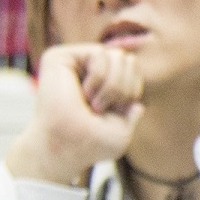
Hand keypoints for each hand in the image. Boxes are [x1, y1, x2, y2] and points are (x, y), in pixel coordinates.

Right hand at [8, 43, 143, 186]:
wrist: (63, 147)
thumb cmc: (88, 144)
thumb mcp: (121, 133)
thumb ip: (132, 116)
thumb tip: (139, 106)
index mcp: (101, 86)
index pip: (134, 72)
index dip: (132, 92)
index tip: (115, 113)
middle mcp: (87, 71)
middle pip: (129, 60)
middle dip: (124, 88)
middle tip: (102, 109)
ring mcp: (74, 62)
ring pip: (118, 55)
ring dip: (112, 85)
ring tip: (93, 104)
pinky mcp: (60, 57)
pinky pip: (100, 52)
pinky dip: (99, 77)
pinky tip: (84, 93)